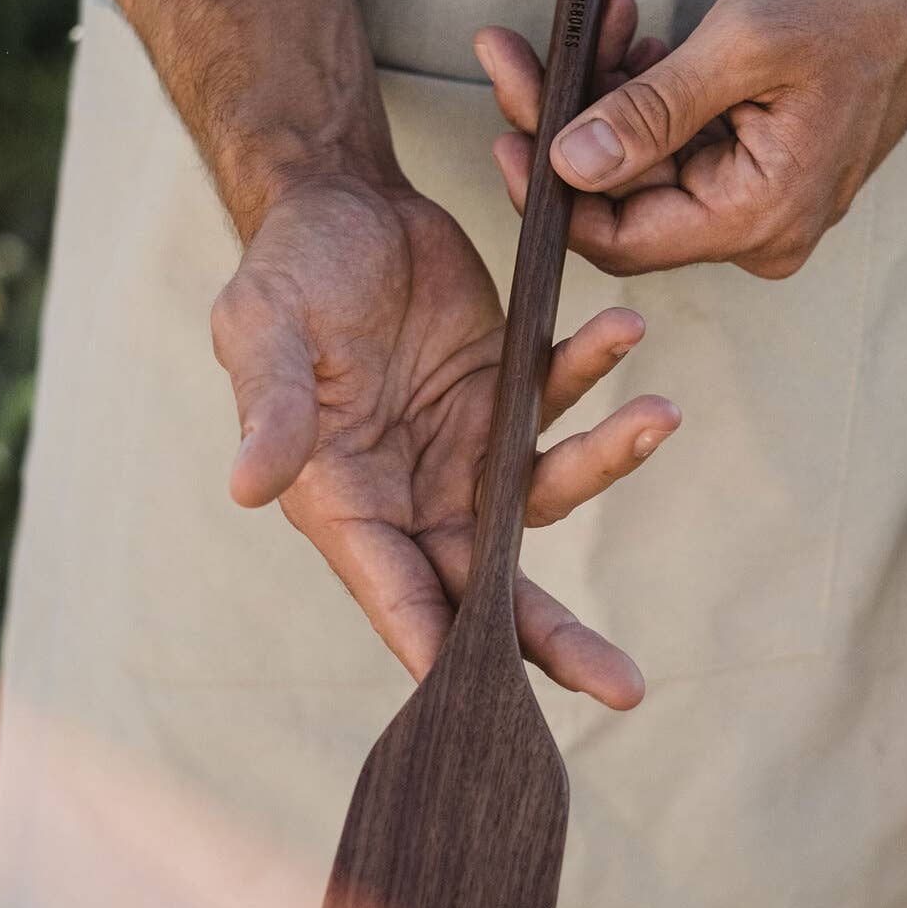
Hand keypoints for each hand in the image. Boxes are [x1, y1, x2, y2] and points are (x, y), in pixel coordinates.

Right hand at [210, 175, 680, 707]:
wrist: (337, 203)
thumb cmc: (284, 274)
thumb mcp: (263, 331)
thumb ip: (270, 409)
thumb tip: (248, 487)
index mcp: (346, 506)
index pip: (397, 597)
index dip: (442, 651)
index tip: (491, 704)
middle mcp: (413, 497)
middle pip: (490, 590)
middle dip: (556, 639)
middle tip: (625, 689)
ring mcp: (468, 451)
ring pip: (545, 495)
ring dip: (606, 463)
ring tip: (657, 418)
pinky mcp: (508, 395)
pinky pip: (560, 402)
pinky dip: (594, 373)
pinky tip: (621, 331)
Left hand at [477, 0, 906, 277]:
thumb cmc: (853, 13)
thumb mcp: (742, 47)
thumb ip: (650, 112)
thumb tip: (568, 166)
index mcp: (757, 218)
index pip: (618, 239)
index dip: (550, 190)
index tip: (506, 125)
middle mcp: (754, 230)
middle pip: (621, 198)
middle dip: (566, 118)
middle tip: (518, 48)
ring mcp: (752, 204)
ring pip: (638, 165)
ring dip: (604, 91)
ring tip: (599, 13)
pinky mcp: (747, 171)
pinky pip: (670, 145)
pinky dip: (642, 91)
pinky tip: (633, 33)